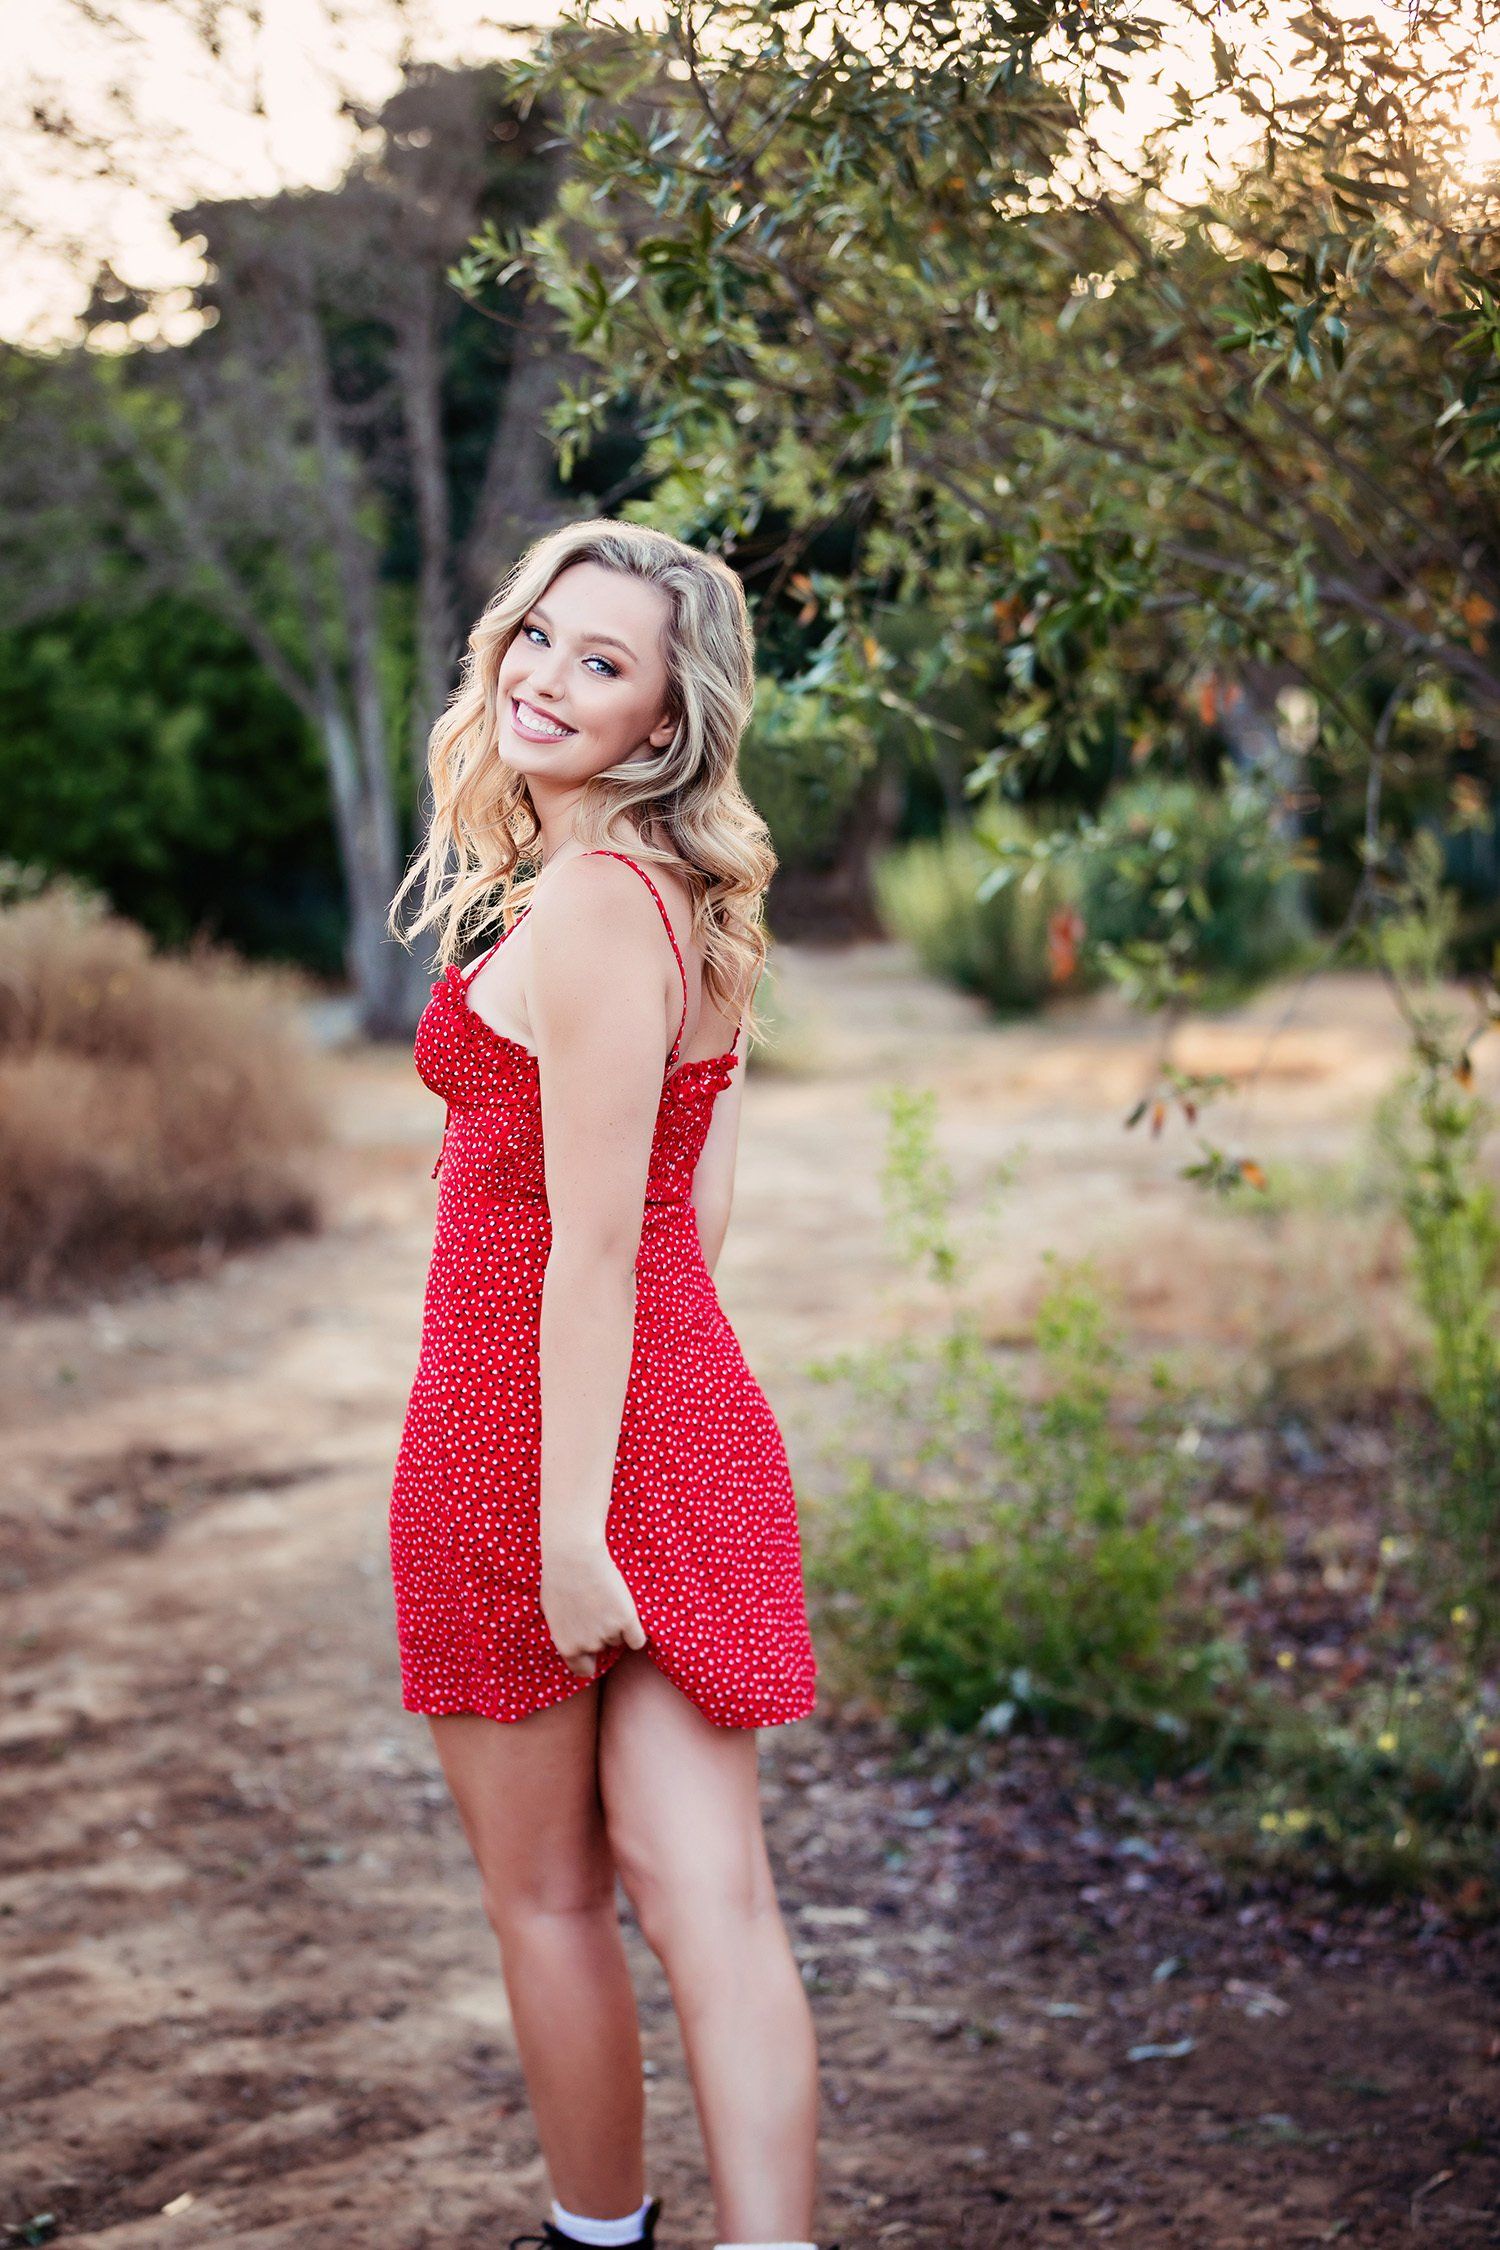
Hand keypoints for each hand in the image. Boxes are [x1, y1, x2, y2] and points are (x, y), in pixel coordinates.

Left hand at [540, 1533, 647, 1679]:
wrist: (573, 1556)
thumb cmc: (558, 1578)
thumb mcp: (552, 1612)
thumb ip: (564, 1633)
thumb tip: (574, 1642)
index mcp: (566, 1646)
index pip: (582, 1670)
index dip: (589, 1660)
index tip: (593, 1651)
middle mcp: (587, 1645)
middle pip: (603, 1649)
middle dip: (602, 1634)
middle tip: (598, 1609)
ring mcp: (607, 1633)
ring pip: (619, 1639)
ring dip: (617, 1625)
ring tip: (605, 1599)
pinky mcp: (626, 1620)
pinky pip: (637, 1640)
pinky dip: (635, 1631)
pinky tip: (627, 1614)